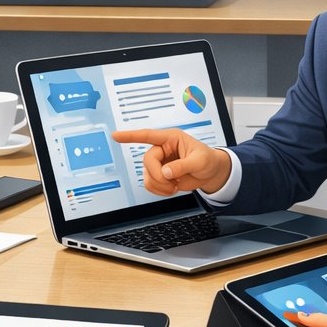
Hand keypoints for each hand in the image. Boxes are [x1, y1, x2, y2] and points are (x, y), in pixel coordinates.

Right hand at [110, 128, 232, 196]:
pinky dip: (159, 190)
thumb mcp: (199, 161)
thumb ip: (182, 166)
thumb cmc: (208, 160)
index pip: (148, 135)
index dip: (131, 136)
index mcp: (171, 139)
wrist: (211, 173)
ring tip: (175, 187)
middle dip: (158, 175)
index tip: (115, 136)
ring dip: (160, 185)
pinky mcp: (160, 175)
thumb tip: (166, 172)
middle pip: (148, 160)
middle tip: (172, 183)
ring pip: (147, 175)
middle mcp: (163, 149)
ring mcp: (160, 163)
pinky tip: (172, 188)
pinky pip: (150, 184)